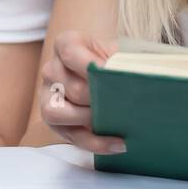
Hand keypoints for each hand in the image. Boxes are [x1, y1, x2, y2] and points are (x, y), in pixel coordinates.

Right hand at [39, 30, 125, 153]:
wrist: (105, 74)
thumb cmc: (113, 60)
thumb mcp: (119, 51)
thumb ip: (126, 58)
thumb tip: (138, 75)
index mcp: (67, 44)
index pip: (70, 52)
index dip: (90, 66)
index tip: (111, 75)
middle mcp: (52, 69)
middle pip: (72, 88)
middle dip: (98, 99)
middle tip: (123, 105)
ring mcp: (49, 96)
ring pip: (57, 113)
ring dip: (88, 120)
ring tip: (116, 124)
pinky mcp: (55, 122)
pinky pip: (71, 136)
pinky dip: (96, 143)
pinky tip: (119, 144)